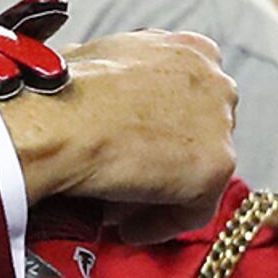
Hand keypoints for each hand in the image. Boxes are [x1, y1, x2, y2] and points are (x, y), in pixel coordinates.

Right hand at [0, 31, 233, 218]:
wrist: (57, 121)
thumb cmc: (60, 91)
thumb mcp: (97, 57)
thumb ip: (123, 74)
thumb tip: (103, 99)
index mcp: (190, 49)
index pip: (192, 95)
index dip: (164, 125)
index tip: (138, 145)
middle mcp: (215, 80)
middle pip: (201, 133)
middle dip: (168, 158)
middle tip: (130, 179)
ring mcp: (220, 124)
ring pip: (198, 173)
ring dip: (163, 193)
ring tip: (124, 209)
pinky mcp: (215, 166)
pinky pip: (194, 210)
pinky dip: (161, 222)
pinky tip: (130, 228)